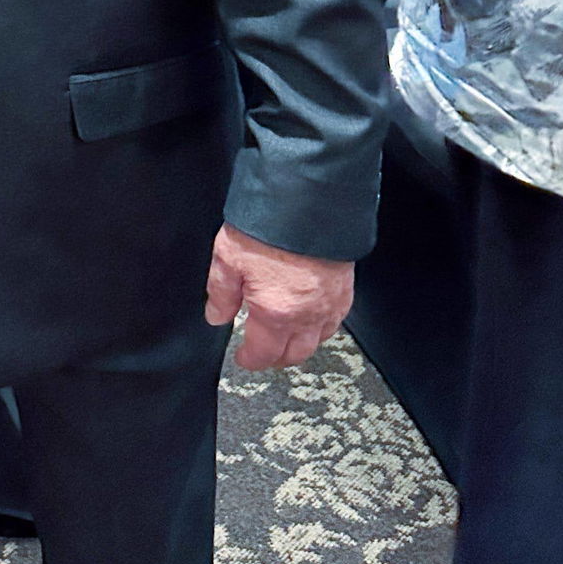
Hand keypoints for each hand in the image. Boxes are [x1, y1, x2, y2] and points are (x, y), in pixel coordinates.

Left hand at [204, 223, 352, 370]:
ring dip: (299, 345)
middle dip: (276, 358)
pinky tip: (311, 318)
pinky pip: (334, 322)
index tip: (243, 358)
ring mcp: (330, 305)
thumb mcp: (228, 258)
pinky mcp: (345, 290)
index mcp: (275, 313)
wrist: (309, 203)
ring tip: (285, 339)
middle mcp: (307, 316)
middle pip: (294, 354)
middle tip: (263, 354)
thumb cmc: (269, 227)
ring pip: (317, 341)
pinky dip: (321, 328)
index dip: (250, 360)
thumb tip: (216, 316)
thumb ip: (221, 293)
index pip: (263, 353)